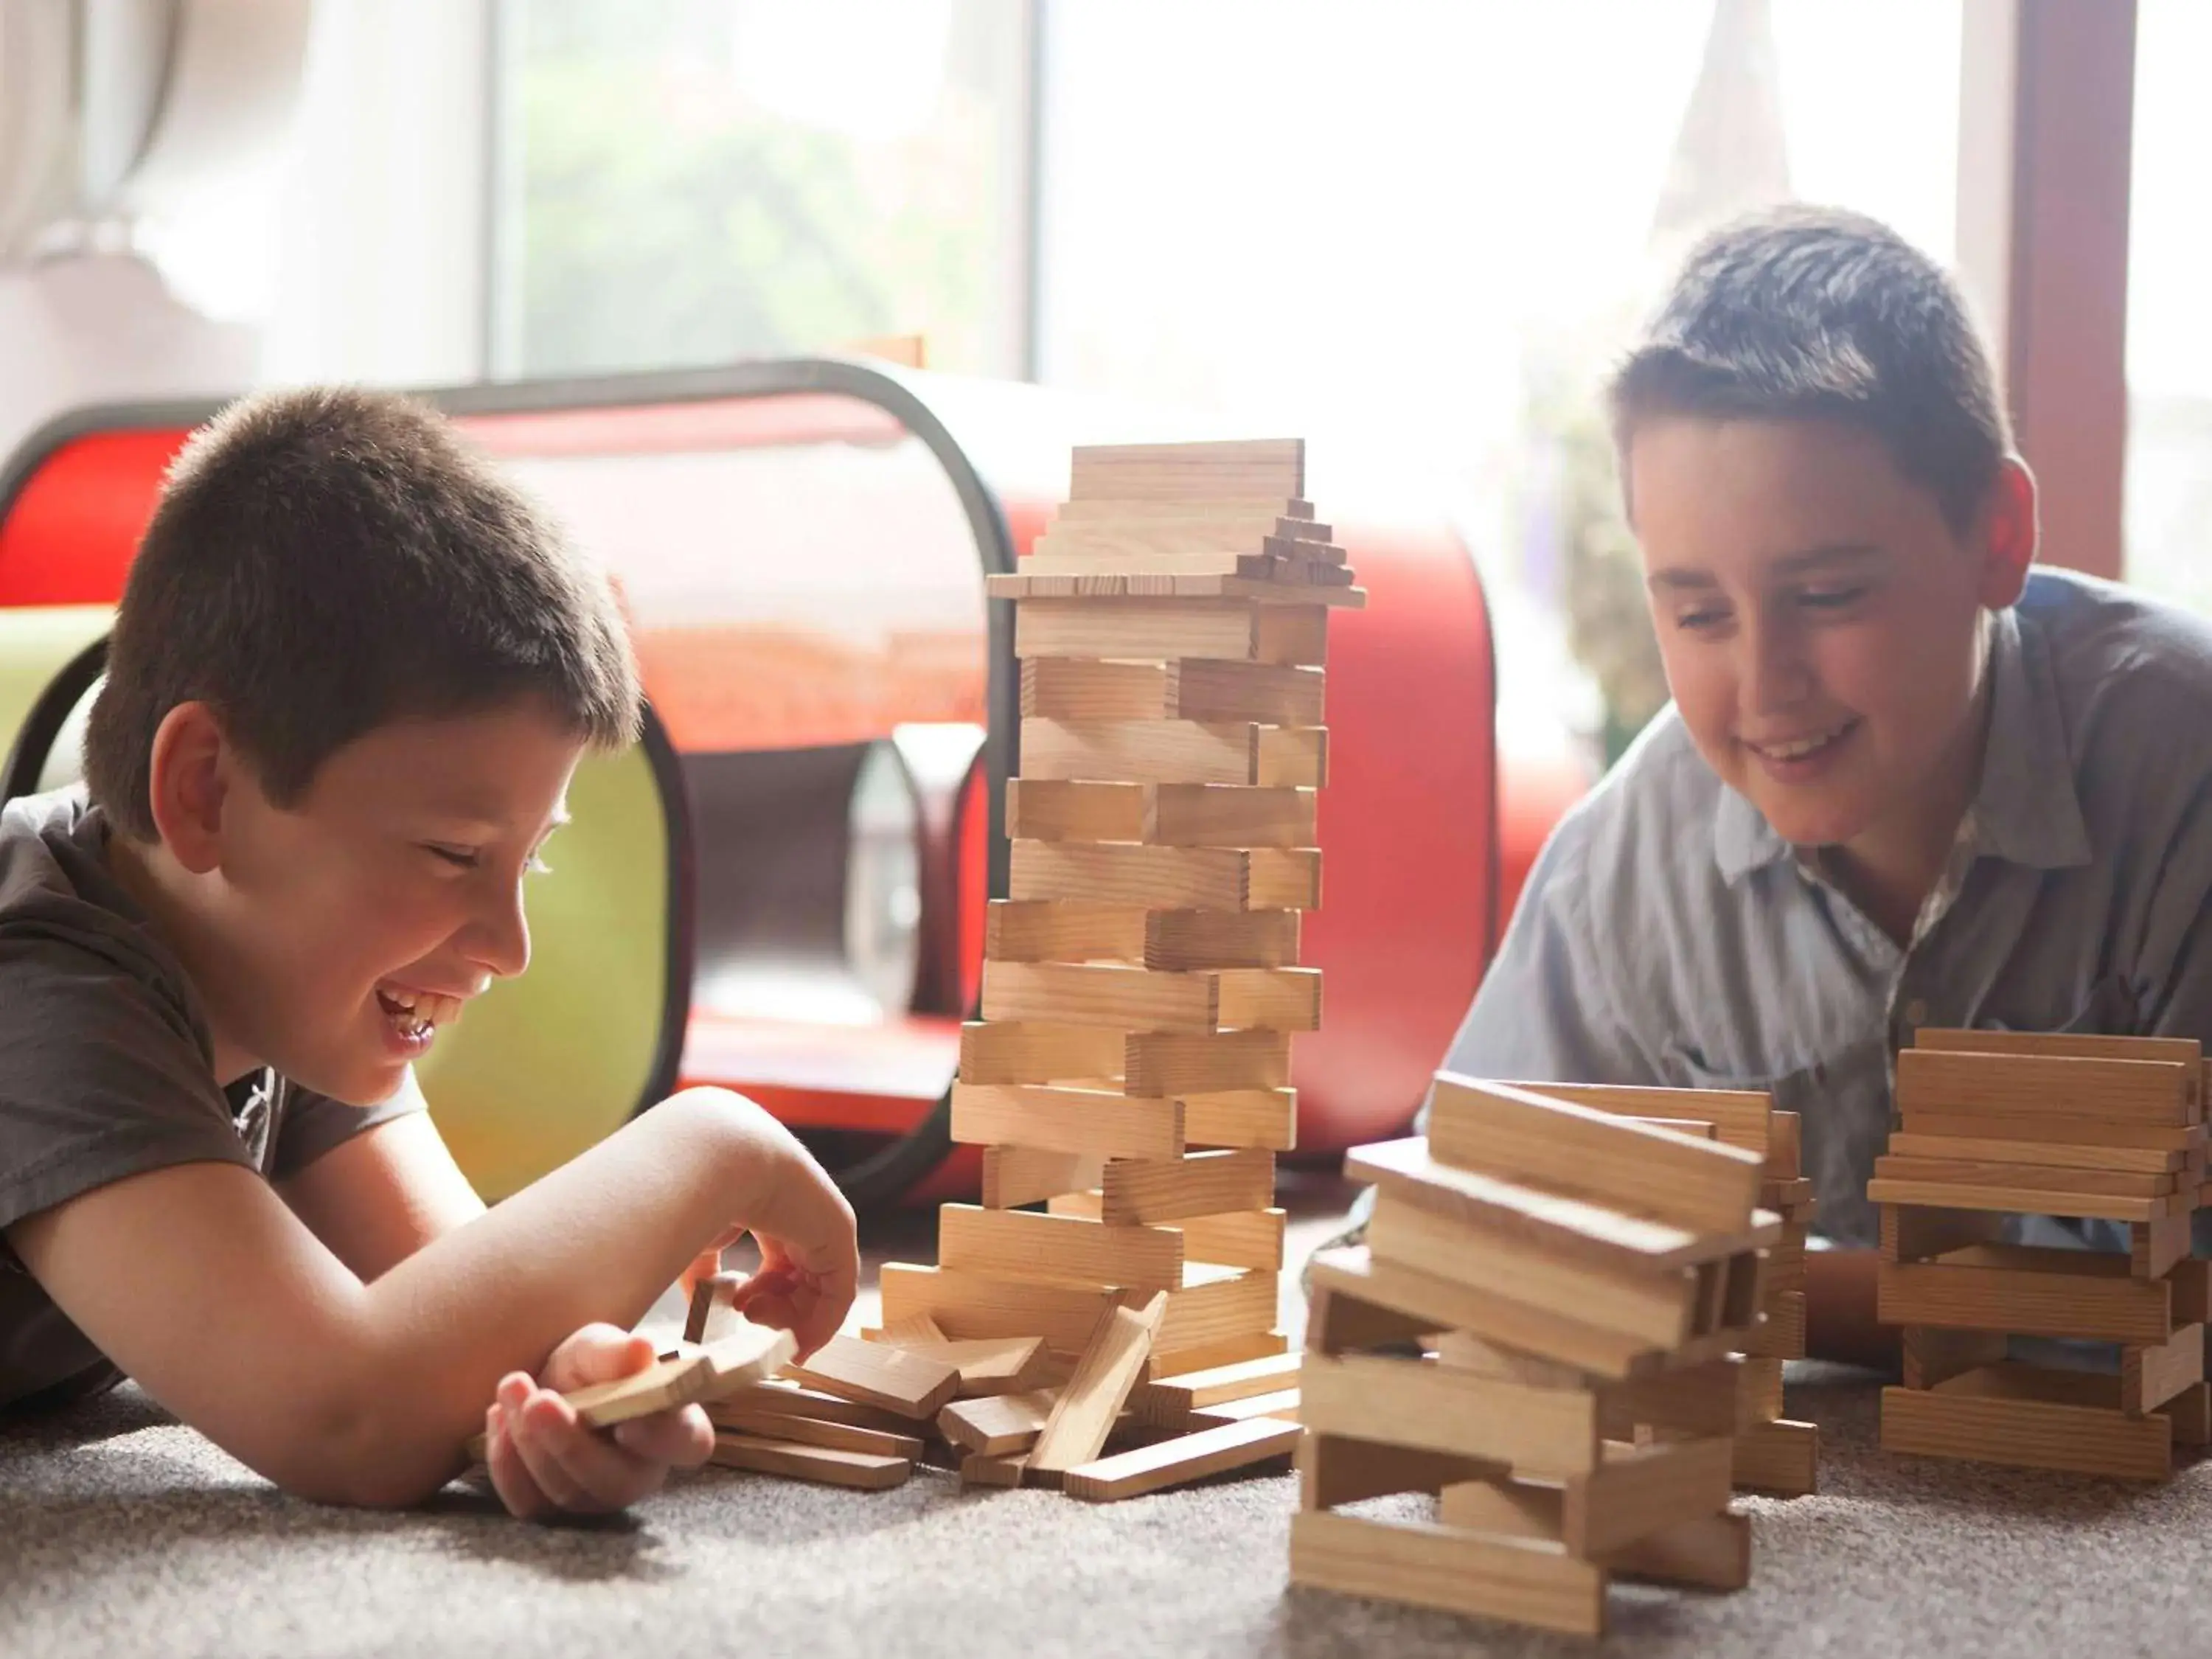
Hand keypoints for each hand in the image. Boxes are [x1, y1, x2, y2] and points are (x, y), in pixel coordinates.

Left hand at [482, 1322, 712, 1520]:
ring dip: (532, 1441)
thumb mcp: (600, 1346)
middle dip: (570, 1444)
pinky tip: (499, 1416)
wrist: (545, 1383)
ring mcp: (595, 1497)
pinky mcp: (551, 1507)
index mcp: (673, 1427)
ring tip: (512, 1388)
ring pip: (566, 1491)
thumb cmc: (589, 1366)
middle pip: (615, 1481)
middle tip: (539, 1401)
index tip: (629, 1424)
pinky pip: (527, 1502)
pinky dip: (506, 1461)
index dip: (662, 1440)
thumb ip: (616, 1353)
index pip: (687, 1443)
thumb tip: (641, 1351)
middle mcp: (640, 1473)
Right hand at [684, 1095, 860, 1359]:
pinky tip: (797, 1344)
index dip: (763, 1295)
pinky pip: (839, 1290)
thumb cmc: (694, 1190)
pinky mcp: (838, 1231)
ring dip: (791, 1319)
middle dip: (776, 1309)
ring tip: (756, 1318)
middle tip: (748, 1320)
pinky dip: (821, 1324)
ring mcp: (823, 1221)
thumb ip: (706, 1273)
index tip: (739, 1316)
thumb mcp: (698, 1239)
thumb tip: (708, 1305)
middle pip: (802, 1278)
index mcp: (770, 1206)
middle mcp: (803, 1213)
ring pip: (821, 1289)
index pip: (781, 1260)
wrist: (713, 1154)